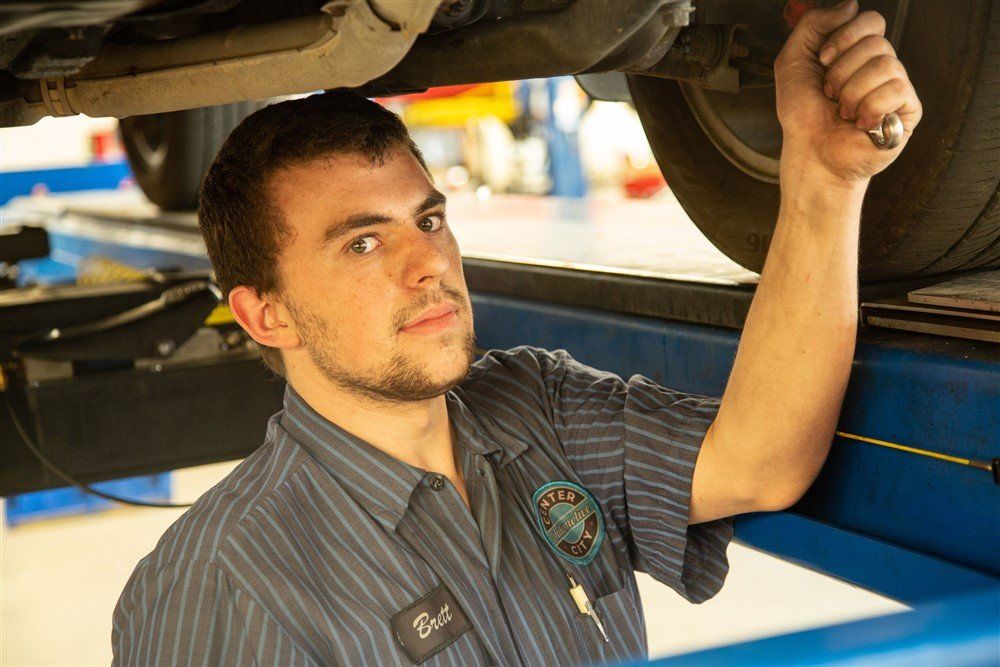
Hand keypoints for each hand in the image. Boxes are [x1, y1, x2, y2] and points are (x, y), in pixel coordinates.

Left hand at [774, 0, 922, 186]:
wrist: (809, 153)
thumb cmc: (802, 115)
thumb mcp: (792, 61)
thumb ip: (813, 24)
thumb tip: (850, 5)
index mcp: (857, 53)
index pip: (871, 20)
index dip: (844, 37)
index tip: (822, 60)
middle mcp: (880, 66)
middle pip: (877, 42)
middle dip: (841, 71)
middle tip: (830, 94)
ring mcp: (896, 87)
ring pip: (885, 65)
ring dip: (851, 92)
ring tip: (842, 112)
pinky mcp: (908, 111)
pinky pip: (897, 89)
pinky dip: (869, 108)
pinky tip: (860, 123)